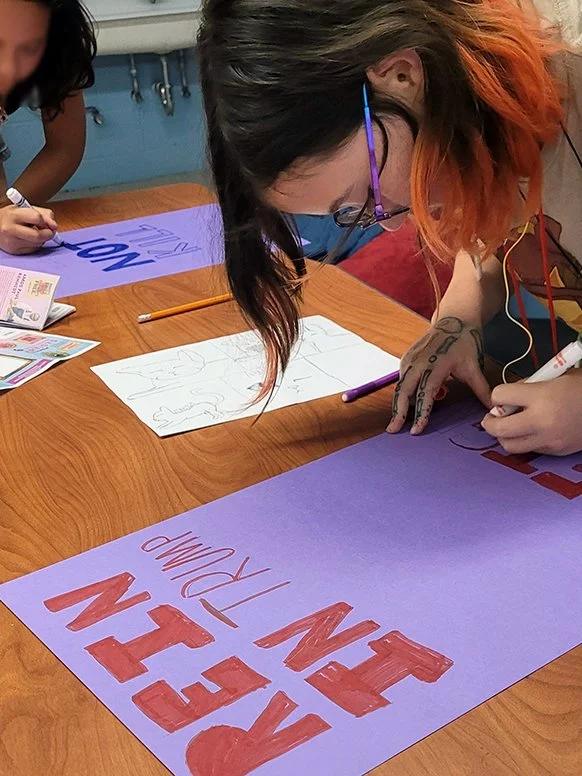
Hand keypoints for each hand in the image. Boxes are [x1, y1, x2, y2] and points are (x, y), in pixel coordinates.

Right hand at [0, 204, 58, 254]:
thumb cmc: (14, 216)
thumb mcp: (27, 208)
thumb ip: (44, 214)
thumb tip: (54, 226)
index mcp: (14, 215)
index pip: (37, 218)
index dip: (45, 221)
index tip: (45, 222)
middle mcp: (10, 229)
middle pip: (38, 236)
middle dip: (48, 234)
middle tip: (48, 231)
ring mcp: (11, 242)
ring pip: (38, 244)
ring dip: (42, 239)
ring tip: (34, 232)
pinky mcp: (14, 251)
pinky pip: (33, 250)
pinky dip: (36, 245)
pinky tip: (29, 239)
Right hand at [387, 316, 491, 434]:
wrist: (454, 320)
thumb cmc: (464, 343)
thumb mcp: (473, 367)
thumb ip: (481, 390)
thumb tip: (493, 409)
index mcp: (436, 365)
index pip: (424, 394)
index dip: (421, 413)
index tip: (417, 430)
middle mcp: (418, 362)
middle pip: (403, 392)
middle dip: (398, 412)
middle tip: (393, 430)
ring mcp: (410, 359)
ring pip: (400, 387)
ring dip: (399, 405)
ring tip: (399, 422)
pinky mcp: (406, 359)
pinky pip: (401, 380)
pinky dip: (404, 393)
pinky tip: (413, 401)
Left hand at [482, 370, 581, 454]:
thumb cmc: (580, 387)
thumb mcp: (555, 377)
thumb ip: (529, 386)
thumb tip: (508, 397)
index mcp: (541, 396)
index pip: (499, 396)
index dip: (497, 394)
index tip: (503, 394)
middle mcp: (541, 420)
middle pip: (498, 428)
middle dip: (490, 421)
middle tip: (493, 417)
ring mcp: (548, 439)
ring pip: (509, 445)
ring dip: (504, 435)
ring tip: (510, 426)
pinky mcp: (555, 451)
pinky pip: (529, 450)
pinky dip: (524, 441)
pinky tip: (531, 431)